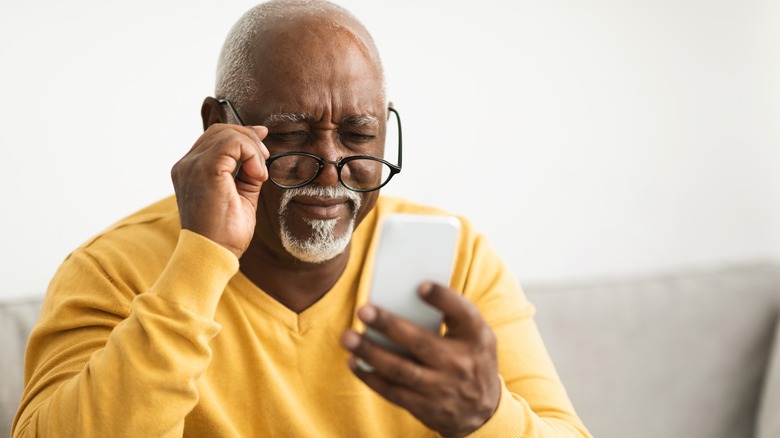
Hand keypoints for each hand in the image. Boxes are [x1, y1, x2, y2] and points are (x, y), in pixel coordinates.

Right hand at [171, 123, 268, 257]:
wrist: (213, 254)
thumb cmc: (224, 234)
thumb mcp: (241, 195)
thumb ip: (246, 172)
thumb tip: (259, 150)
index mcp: (191, 171)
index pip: (214, 138)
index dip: (241, 136)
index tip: (262, 146)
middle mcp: (187, 165)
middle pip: (220, 131)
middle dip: (249, 139)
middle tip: (265, 159)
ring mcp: (192, 165)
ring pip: (228, 134)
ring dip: (252, 149)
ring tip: (260, 174)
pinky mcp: (205, 169)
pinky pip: (233, 143)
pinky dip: (252, 154)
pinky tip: (257, 175)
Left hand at [340, 282, 500, 437]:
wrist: (482, 411)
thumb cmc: (471, 358)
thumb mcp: (475, 336)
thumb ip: (453, 314)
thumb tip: (408, 292)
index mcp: (476, 337)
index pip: (463, 314)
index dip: (443, 299)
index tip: (420, 286)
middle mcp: (460, 363)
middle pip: (420, 342)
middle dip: (389, 325)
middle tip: (363, 310)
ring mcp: (442, 388)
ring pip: (400, 369)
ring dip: (370, 353)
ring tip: (348, 337)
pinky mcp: (425, 407)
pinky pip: (392, 391)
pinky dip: (370, 376)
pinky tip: (353, 361)